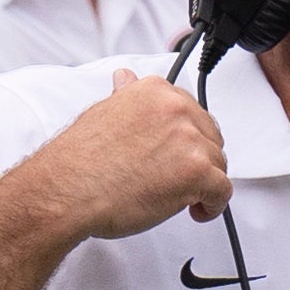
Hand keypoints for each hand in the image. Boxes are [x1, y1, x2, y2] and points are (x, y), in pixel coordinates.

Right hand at [20, 69, 230, 240]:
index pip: (191, 112)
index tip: (177, 153)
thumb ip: (126, 98)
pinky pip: (222, 191)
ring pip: (218, 164)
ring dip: (204, 184)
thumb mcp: (102, 113)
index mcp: (153, 92)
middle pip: (210, 137)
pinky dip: (213, 205)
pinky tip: (196, 210)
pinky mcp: (196, 172)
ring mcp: (188, 139)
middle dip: (198, 160)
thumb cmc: (79, 162)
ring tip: (180, 198)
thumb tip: (127, 79)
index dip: (187, 138)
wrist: (67, 191)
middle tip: (176, 179)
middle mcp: (174, 109)